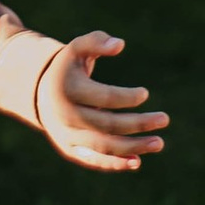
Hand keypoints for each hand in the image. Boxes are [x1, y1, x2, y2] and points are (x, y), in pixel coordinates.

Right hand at [40, 31, 167, 173]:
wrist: (40, 93)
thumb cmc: (68, 67)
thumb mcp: (77, 48)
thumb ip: (96, 41)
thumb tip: (119, 45)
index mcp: (67, 89)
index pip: (103, 97)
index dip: (127, 97)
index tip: (145, 94)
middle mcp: (66, 115)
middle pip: (107, 124)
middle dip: (138, 123)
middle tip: (164, 118)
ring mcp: (67, 135)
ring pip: (103, 146)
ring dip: (133, 147)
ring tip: (159, 142)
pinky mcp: (70, 149)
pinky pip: (94, 160)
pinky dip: (115, 163)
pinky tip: (138, 161)